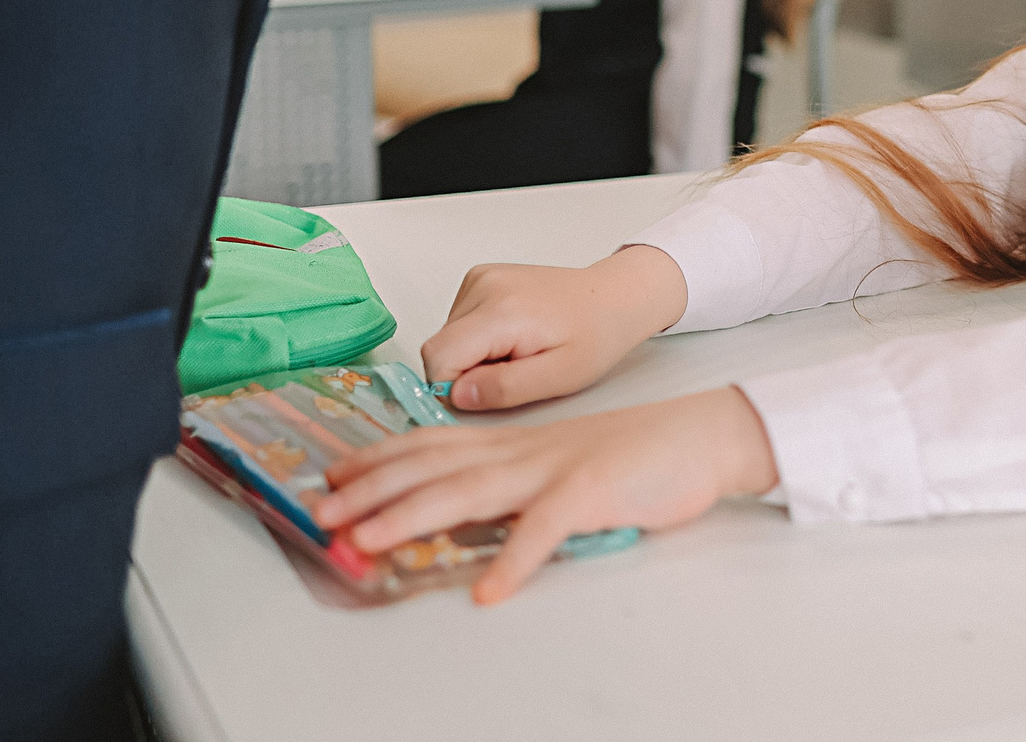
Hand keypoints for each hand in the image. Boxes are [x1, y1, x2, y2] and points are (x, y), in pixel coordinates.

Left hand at [314, 387, 779, 602]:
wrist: (702, 434)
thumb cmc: (637, 453)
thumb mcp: (564, 461)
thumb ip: (517, 483)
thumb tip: (466, 512)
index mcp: (517, 444)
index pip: (433, 446)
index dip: (379, 459)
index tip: (335, 472)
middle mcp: (524, 452)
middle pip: (434, 468)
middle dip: (372, 489)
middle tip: (322, 510)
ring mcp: (555, 469)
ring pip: (470, 491)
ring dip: (413, 517)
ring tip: (369, 542)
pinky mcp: (591, 493)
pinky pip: (545, 531)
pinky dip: (514, 560)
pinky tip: (487, 591)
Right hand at [421, 248, 689, 410]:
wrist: (615, 297)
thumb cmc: (596, 336)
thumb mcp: (559, 377)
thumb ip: (505, 389)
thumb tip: (455, 395)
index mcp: (502, 312)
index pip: (437, 357)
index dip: (452, 386)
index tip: (486, 394)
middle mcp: (485, 286)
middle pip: (440, 347)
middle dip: (467, 371)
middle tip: (515, 370)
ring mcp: (482, 277)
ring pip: (448, 335)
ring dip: (475, 354)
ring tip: (520, 350)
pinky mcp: (482, 276)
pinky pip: (459, 320)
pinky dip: (479, 336)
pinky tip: (515, 335)